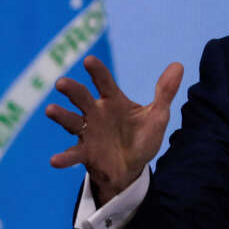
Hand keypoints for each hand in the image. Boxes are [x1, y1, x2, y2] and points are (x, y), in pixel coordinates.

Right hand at [45, 55, 183, 205]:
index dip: (97, 71)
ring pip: (71, 121)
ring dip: (61, 115)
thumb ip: (165, 92)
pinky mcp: (85, 153)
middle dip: (72, 90)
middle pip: (82, 98)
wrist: (132, 167)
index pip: (104, 82)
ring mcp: (88, 132)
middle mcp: (96, 113)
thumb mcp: (157, 116)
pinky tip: (55, 160)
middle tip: (61, 82)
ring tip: (50, 110)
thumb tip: (178, 65)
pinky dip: (64, 157)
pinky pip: (73, 154)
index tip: (89, 61)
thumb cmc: (141, 137)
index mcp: (113, 101)